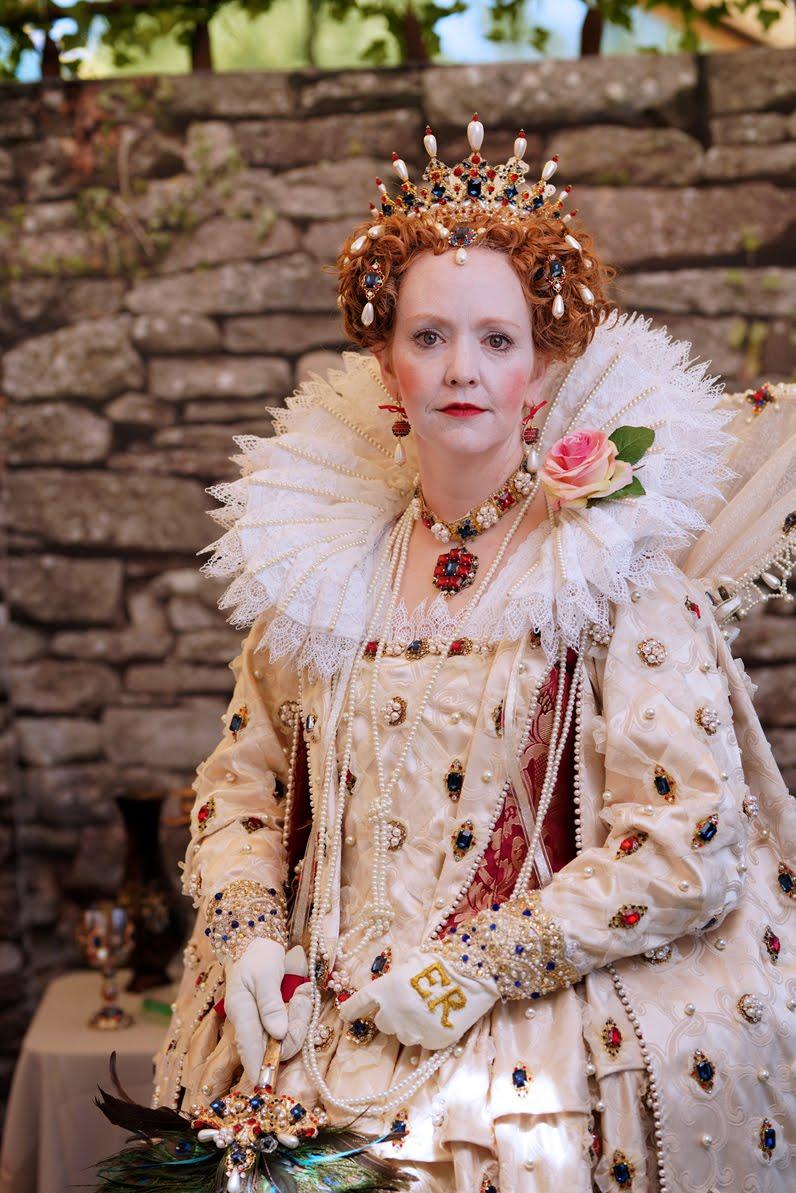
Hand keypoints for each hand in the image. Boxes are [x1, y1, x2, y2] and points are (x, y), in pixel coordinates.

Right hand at [225, 940, 312, 1082]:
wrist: (254, 940)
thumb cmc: (257, 955)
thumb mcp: (265, 974)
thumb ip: (271, 1004)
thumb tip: (278, 1035)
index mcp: (241, 1012)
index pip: (250, 1047)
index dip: (258, 1068)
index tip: (266, 1088)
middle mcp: (248, 1021)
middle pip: (273, 1044)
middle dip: (295, 1029)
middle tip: (303, 997)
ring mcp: (258, 1021)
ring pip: (283, 1036)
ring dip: (299, 1017)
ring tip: (301, 990)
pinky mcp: (268, 1017)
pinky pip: (286, 1026)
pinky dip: (298, 1013)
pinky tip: (300, 993)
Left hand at [337, 947, 498, 1050]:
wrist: (472, 974)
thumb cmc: (441, 961)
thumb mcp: (411, 963)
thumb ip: (395, 980)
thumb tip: (391, 989)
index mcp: (384, 990)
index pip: (357, 1005)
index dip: (351, 1010)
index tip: (346, 1014)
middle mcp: (393, 1014)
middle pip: (382, 1023)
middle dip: (389, 1016)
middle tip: (407, 1004)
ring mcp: (413, 1031)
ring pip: (402, 1036)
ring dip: (408, 1026)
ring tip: (426, 1010)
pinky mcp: (432, 1043)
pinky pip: (423, 1042)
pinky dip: (427, 1033)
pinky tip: (439, 1017)